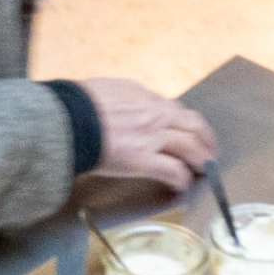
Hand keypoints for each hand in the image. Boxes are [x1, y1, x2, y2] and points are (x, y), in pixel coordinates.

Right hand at [71, 77, 218, 207]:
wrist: (65, 120)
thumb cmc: (73, 106)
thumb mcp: (102, 90)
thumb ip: (117, 98)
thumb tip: (118, 103)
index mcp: (141, 96)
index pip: (173, 108)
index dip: (183, 122)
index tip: (185, 130)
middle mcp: (153, 113)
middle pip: (193, 124)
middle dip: (206, 138)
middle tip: (208, 150)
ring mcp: (151, 136)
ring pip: (191, 146)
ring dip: (202, 159)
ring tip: (204, 169)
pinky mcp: (143, 159)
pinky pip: (173, 170)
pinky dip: (181, 178)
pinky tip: (182, 185)